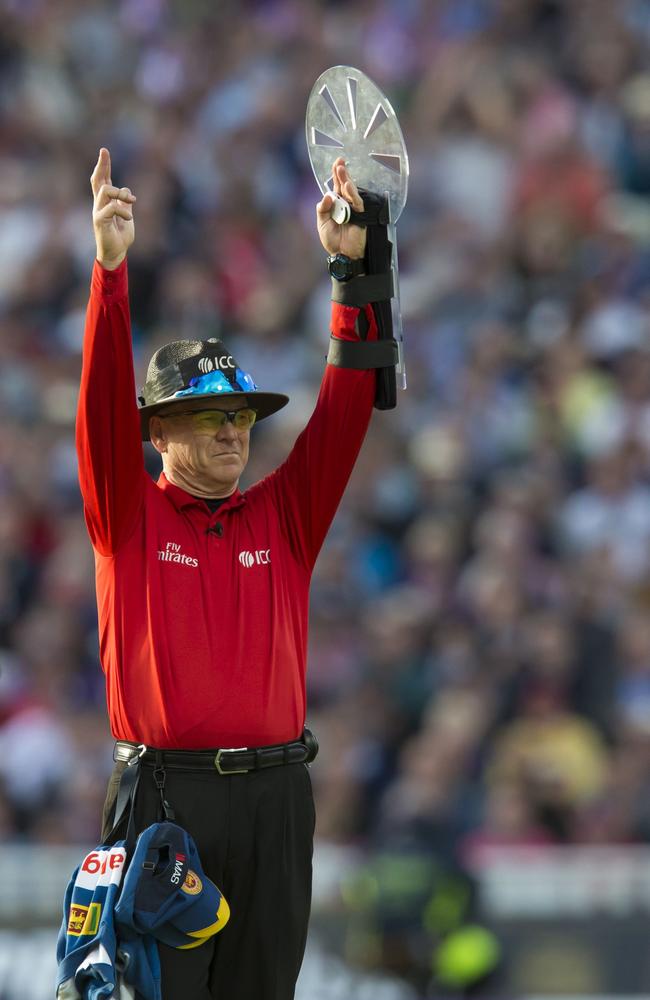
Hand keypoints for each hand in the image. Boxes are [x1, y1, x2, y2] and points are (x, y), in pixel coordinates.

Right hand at [90, 148, 135, 269]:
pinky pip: (110, 208)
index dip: (103, 166)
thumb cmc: (120, 236)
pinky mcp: (100, 221)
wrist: (116, 253)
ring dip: (120, 193)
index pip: (103, 180)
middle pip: (97, 180)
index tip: (104, 152)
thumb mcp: (126, 216)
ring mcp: (98, 212)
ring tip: (132, 201)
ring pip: (105, 191)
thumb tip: (127, 190)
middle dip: (101, 165)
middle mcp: (99, 204)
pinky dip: (122, 210)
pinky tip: (129, 218)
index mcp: (106, 202)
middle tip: (104, 152)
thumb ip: (125, 204)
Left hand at [316, 157, 366, 259]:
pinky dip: (352, 195)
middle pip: (344, 186)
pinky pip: (357, 203)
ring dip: (346, 181)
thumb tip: (326, 196)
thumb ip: (322, 209)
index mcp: (336, 205)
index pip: (336, 187)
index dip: (336, 175)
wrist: (342, 255)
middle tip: (340, 162)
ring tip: (342, 170)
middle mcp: (346, 205)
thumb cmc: (333, 240)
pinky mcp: (361, 215)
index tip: (337, 162)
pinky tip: (347, 187)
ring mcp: (354, 210)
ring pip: (351, 192)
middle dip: (342, 173)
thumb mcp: (321, 223)